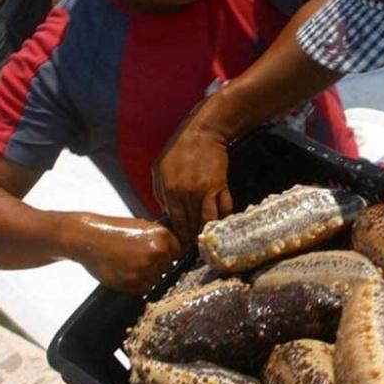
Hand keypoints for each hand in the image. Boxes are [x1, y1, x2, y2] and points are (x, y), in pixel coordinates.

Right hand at [73, 214, 180, 294]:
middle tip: (138, 261)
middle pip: (168, 267)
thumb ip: (159, 239)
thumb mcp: (142, 226)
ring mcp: (147, 268)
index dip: (166, 256)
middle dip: (156, 267)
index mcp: (162, 236)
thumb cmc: (113, 230)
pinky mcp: (134, 282)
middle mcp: (158, 252)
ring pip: (157, 280)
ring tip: (129, 266)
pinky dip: (136, 285)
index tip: (157, 257)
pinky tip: (125, 273)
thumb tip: (172, 253)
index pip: (177, 252)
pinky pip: (144, 289)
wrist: (89, 238)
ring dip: (146, 277)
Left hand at [152, 125, 233, 252]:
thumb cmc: (178, 150)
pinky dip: (223, 219)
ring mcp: (206, 192)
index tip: (182, 245)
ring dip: (208, 232)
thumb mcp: (158, 170)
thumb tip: (166, 212)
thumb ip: (159, 193)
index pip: (177, 222)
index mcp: (171, 191)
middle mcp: (188, 195)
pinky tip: (220, 225)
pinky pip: (224, 209)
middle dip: (193, 238)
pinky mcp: (221, 187)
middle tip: (194, 249)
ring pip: (208, 221)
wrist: (203, 134)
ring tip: (207, 240)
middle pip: (192, 224)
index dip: (180, 236)